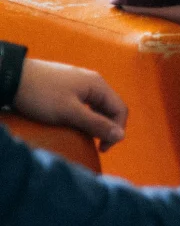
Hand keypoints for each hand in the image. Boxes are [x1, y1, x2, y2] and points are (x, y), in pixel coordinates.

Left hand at [11, 58, 127, 147]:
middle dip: (106, 127)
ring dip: (94, 123)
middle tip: (94, 145)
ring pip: (96, 106)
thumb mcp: (69, 112)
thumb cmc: (42, 95)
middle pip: (109, 107)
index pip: (120, 110)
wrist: (12, 76)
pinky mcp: (66, 85)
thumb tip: (121, 135)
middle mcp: (92, 81)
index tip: (103, 148)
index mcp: (98, 85)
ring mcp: (79, 82)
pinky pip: (84, 103)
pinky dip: (83, 116)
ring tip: (83, 136)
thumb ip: (96, 124)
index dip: (117, 130)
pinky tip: (72, 123)